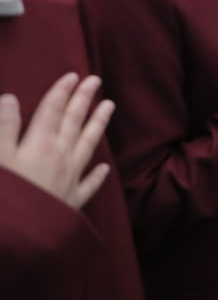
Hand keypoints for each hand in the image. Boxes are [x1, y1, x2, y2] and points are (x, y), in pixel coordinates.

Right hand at [0, 73, 114, 209]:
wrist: (17, 239)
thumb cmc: (2, 195)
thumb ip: (3, 128)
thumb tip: (10, 98)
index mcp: (39, 144)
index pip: (52, 111)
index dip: (61, 92)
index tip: (73, 75)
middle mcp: (60, 157)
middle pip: (74, 123)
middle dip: (84, 100)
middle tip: (96, 81)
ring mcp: (70, 179)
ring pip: (88, 145)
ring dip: (98, 124)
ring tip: (110, 106)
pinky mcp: (71, 202)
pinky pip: (89, 184)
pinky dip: (97, 175)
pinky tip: (105, 168)